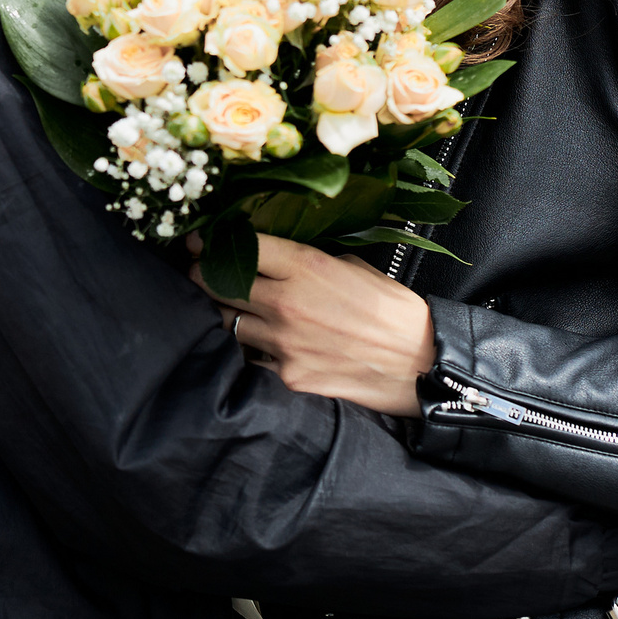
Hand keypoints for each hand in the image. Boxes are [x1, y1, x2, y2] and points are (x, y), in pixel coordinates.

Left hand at [190, 233, 434, 415]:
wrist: (420, 363)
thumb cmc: (390, 309)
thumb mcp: (350, 266)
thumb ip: (305, 261)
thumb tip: (268, 256)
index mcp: (307, 266)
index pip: (241, 247)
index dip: (211, 243)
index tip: (197, 243)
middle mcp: (288, 303)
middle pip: (217, 286)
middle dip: (202, 278)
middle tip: (200, 274)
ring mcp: (284, 343)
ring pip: (227, 323)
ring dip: (225, 314)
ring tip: (235, 309)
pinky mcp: (288, 376)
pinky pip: (252, 358)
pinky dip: (254, 349)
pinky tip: (268, 343)